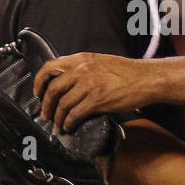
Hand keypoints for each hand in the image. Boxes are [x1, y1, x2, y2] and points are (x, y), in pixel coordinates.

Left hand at [34, 52, 150, 130]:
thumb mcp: (101, 62)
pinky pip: (75, 114)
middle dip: (46, 105)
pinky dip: (69, 122)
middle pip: (53, 89)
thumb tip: (69, 81)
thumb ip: (83, 68)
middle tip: (46, 113)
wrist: (147, 78)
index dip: (39, 81)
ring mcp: (89, 85)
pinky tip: (70, 125)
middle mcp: (82, 70)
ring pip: (63, 104)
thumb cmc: (128, 72)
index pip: (50, 67)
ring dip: (57, 117)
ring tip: (58, 124)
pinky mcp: (97, 100)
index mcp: (82, 59)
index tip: (37, 91)